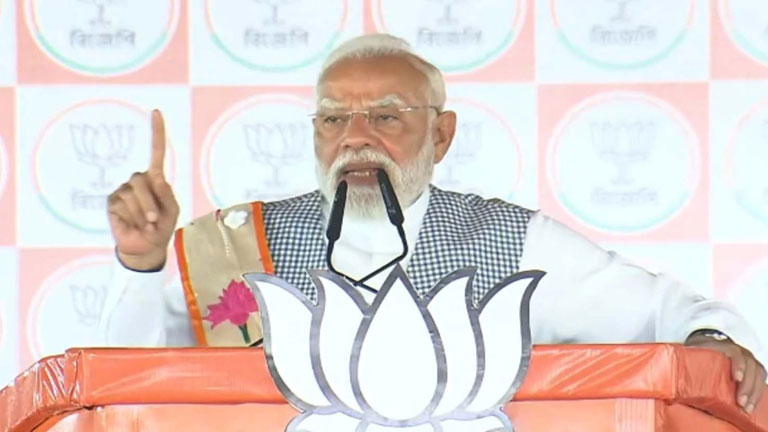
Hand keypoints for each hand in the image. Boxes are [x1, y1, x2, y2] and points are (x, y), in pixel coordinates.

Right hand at [107, 109, 179, 270]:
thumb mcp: (171, 210)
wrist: (145, 247)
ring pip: (132, 194)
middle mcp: (138, 180)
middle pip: (142, 180)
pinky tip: (133, 224)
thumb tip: (152, 176)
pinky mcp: (112, 201)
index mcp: (156, 179)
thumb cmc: (160, 227)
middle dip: (150, 202)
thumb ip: (165, 193)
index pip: (156, 152)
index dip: (157, 133)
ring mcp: (123, 190)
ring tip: (145, 224)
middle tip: (154, 220)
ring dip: (142, 213)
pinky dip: (132, 217)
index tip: (156, 112)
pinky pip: (122, 204)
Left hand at [686, 333, 766, 413]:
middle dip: (746, 386)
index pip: (735, 354)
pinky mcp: (753, 369)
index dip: (737, 365)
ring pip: (757, 374)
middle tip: (740, 402)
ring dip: (753, 392)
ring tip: (746, 407)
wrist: (709, 343)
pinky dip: (757, 393)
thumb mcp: (693, 351)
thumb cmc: (700, 351)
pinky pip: (760, 380)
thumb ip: (687, 361)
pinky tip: (751, 404)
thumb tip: (674, 378)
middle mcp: (740, 352)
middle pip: (749, 367)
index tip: (736, 378)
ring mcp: (748, 360)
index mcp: (725, 346)